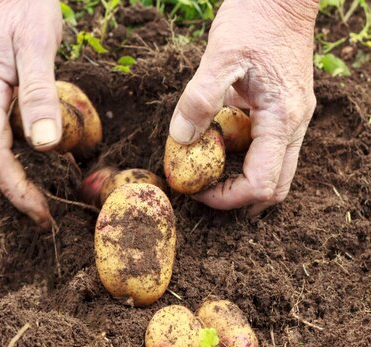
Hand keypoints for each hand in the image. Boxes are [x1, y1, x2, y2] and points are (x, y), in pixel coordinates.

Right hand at [0, 0, 62, 228]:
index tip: (42, 212)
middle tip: (44, 217)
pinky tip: (39, 170)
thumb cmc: (23, 10)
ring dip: (11, 184)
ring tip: (42, 202)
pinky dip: (15, 165)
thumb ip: (39, 94)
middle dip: (11, 195)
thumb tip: (45, 144)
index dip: (15, 189)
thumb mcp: (37, 47)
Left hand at [169, 0, 318, 215]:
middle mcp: (294, 124)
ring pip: (272, 169)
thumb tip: (181, 141)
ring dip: (239, 179)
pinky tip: (216, 143)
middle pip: (274, 186)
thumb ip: (200, 100)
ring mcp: (292, 118)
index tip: (195, 189)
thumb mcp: (219, 57)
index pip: (262, 183)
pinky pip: (266, 147)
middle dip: (237, 197)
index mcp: (283, 118)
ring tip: (205, 170)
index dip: (227, 197)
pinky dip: (241, 157)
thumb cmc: (254, 20)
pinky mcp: (283, 110)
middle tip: (202, 190)